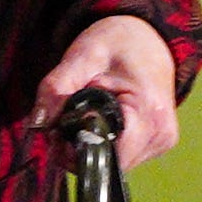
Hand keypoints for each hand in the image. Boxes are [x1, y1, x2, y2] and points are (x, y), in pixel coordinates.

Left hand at [32, 14, 183, 162]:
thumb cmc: (119, 42)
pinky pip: (123, 157)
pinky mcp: (158, 143)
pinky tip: (100, 120)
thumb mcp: (82, 56)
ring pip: (114, 164)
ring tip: (84, 116)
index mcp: (148, 113)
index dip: (76, 151)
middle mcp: (161, 134)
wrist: (148, 37)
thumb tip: (38, 124)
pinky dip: (106, 143)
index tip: (58, 132)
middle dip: (79, 148)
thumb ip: (56, 88)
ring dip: (92, 146)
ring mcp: (162, 141)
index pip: (108, 156)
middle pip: (109, 164)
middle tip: (64, 121)